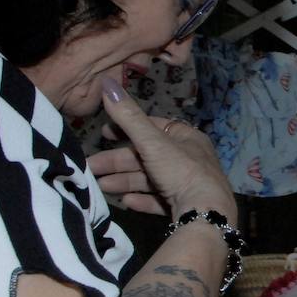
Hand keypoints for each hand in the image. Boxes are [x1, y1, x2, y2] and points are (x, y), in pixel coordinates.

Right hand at [86, 78, 235, 222]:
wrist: (206, 213)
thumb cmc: (181, 170)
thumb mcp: (151, 141)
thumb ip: (127, 116)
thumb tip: (107, 82)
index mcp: (188, 139)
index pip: (154, 128)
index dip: (127, 128)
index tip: (103, 133)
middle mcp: (190, 159)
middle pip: (147, 157)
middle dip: (118, 162)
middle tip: (91, 167)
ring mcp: (189, 185)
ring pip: (151, 180)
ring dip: (125, 182)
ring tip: (101, 187)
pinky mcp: (187, 207)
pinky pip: (160, 200)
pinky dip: (142, 200)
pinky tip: (126, 202)